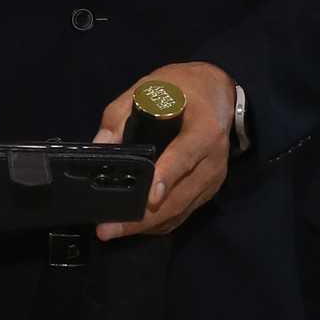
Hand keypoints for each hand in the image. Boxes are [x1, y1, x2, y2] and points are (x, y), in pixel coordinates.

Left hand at [93, 61, 233, 241]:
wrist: (219, 92)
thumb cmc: (183, 88)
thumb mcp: (150, 88)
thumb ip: (122, 114)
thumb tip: (100, 144)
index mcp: (203, 130)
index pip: (185, 156)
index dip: (167, 176)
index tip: (150, 197)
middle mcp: (213, 160)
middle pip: (179, 196)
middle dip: (143, 217)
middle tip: (109, 228)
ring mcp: (213, 178)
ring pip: (180, 210)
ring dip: (147, 225)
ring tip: (114, 231)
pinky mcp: (210, 189)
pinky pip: (184, 213)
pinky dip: (159, 223)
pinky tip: (135, 226)